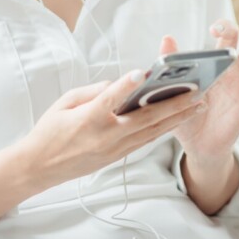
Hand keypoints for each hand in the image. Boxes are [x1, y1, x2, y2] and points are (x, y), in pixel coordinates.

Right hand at [16, 69, 206, 192]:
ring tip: (198, 106)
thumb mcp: (64, 103)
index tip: (143, 71)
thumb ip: (93, 91)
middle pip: (146, 118)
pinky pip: (146, 140)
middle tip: (198, 92)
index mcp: (89, 119)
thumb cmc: (50, 131)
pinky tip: (178, 120)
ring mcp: (115, 148)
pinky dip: (163, 128)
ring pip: (153, 131)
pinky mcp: (118, 156)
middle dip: (175, 104)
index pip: (110, 97)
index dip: (126, 84)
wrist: (40, 167)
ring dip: (177, 118)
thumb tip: (118, 83)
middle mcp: (106, 135)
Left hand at [160, 20, 238, 163]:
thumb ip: (173, 66)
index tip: (213, 30)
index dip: (222, 27)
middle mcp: (229, 67)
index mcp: (213, 63)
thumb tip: (167, 38)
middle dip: (233, 28)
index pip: (222, 37)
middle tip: (222, 31)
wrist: (199, 146)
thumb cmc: (186, 117)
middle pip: (238, 37)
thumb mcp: (174, 92)